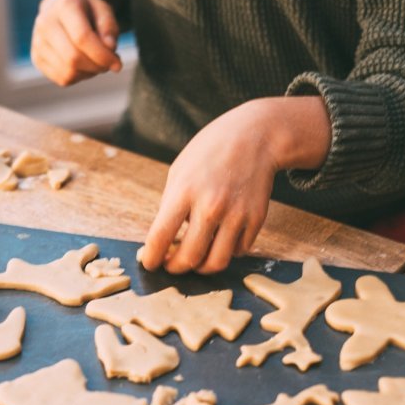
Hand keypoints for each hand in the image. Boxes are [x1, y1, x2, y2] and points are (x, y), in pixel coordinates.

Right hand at [31, 0, 121, 85]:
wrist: (59, 9)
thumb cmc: (86, 11)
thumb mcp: (103, 10)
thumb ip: (109, 27)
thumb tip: (110, 48)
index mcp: (63, 6)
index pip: (82, 38)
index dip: (102, 55)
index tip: (117, 63)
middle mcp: (45, 23)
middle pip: (72, 58)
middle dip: (96, 66)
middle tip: (108, 64)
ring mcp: (38, 42)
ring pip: (68, 72)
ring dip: (89, 73)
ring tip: (96, 62)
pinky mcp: (37, 59)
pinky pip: (62, 79)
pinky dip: (78, 77)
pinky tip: (83, 66)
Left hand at [140, 96, 330, 273]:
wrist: (255, 136)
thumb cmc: (210, 151)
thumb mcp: (179, 171)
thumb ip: (170, 204)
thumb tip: (163, 238)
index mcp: (184, 191)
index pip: (160, 236)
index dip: (151, 258)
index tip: (149, 263)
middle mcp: (210, 206)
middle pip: (189, 257)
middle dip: (174, 269)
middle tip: (170, 267)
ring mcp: (236, 214)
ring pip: (216, 263)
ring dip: (201, 269)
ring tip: (194, 261)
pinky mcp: (256, 218)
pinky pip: (238, 250)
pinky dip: (226, 252)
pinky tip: (219, 241)